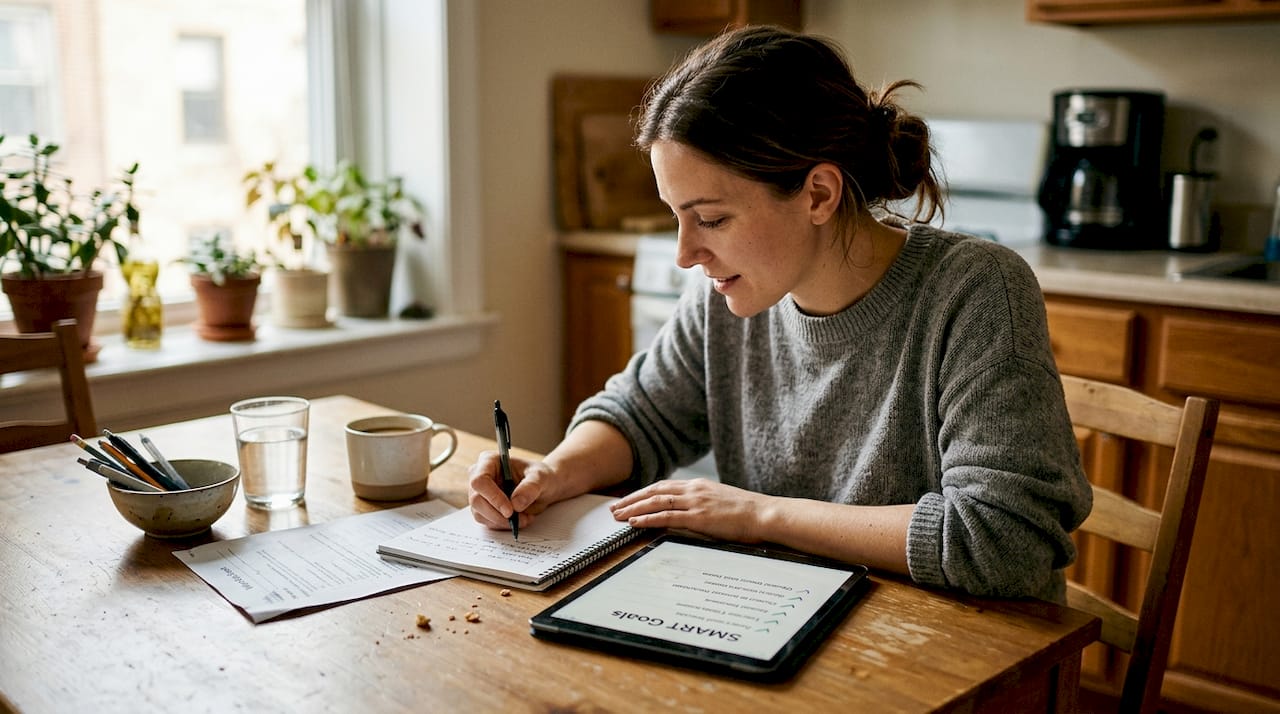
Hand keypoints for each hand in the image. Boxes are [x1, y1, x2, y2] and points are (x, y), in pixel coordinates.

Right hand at [467, 451, 560, 530]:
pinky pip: (487, 521)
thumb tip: (516, 503)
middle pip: (476, 500)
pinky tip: (519, 519)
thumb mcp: (541, 477)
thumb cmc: (539, 476)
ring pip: (480, 514)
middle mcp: (479, 476)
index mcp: (489, 461)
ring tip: (524, 518)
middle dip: (498, 514)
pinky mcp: (483, 508)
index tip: (509, 510)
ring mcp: (479, 493)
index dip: (493, 497)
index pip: (480, 480)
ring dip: (503, 521)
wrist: (543, 488)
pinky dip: (503, 525)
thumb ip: (530, 487)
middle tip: (518, 519)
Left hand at [609, 478, 772, 542]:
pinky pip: (666, 516)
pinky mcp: (698, 517)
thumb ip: (704, 505)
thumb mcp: (722, 503)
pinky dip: (647, 519)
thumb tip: (691, 514)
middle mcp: (694, 490)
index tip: (629, 500)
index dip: (643, 493)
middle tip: (614, 508)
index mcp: (699, 486)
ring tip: (617, 516)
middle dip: (632, 499)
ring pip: (655, 502)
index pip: (664, 486)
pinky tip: (634, 523)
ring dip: (633, 509)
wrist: (765, 514)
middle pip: (654, 491)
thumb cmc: (749, 513)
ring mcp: (695, 502)